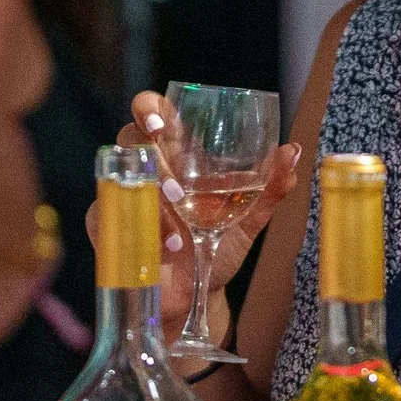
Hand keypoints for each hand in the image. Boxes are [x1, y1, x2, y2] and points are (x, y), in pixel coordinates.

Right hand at [109, 90, 304, 333]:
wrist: (199, 293)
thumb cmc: (219, 244)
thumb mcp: (248, 217)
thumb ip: (270, 187)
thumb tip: (292, 151)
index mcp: (178, 156)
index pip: (156, 116)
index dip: (150, 108)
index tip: (159, 117)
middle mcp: (148, 170)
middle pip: (129, 138)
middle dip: (145, 148)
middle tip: (171, 177)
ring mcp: (126, 197)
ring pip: (119, 177)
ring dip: (149, 197)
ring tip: (178, 224)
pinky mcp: (109, 228)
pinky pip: (108, 218)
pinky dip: (141, 231)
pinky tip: (168, 247)